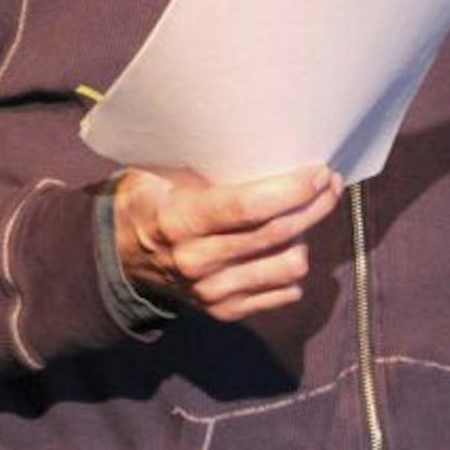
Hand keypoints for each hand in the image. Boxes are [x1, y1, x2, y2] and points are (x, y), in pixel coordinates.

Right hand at [113, 162, 341, 320]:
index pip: (246, 208)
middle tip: (329, 183)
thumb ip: (198, 164)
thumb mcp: (157, 172)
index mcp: (179, 220)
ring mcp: (212, 291)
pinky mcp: (224, 311)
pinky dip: (292, 269)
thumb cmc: (148, 200)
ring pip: (287, 268)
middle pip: (275, 235)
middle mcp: (197, 261)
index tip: (318, 172)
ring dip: (306, 238)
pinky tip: (287, 245)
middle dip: (313, 206)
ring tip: (304, 215)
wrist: (120, 257)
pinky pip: (283, 294)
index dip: (290, 191)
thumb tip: (257, 138)